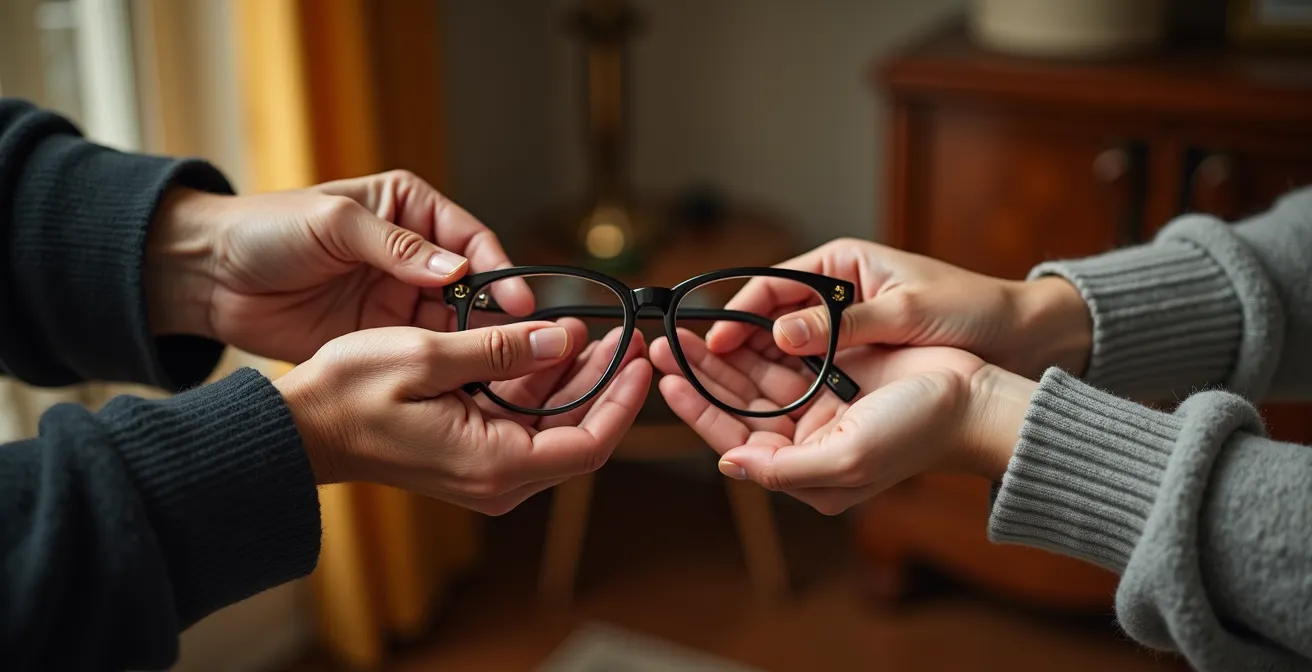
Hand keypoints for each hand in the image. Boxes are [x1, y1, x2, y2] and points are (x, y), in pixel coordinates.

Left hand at [145, 170, 530, 363]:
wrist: (208, 276)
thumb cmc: (266, 230)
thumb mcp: (334, 225)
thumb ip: (398, 247)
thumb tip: (458, 274)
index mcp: (409, 210)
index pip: (471, 240)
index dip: (499, 271)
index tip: (518, 302)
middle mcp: (413, 255)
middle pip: (473, 287)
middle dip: (495, 315)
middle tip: (519, 345)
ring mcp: (397, 298)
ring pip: (454, 324)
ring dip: (474, 345)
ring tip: (498, 370)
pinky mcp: (378, 336)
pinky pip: (423, 351)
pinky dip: (444, 367)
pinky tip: (463, 383)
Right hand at [274, 321, 650, 514]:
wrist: (300, 427)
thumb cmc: (350, 394)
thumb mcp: (428, 357)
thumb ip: (501, 350)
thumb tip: (562, 339)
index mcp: (496, 466)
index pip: (590, 445)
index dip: (624, 401)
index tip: (641, 359)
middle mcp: (498, 479)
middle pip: (578, 435)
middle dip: (606, 384)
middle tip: (626, 336)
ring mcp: (485, 471)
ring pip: (552, 426)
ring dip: (573, 380)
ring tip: (592, 330)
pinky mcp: (471, 455)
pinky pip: (522, 422)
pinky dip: (539, 385)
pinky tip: (547, 343)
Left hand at [653, 332, 1034, 514]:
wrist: (973, 398)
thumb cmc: (917, 435)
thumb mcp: (846, 462)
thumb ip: (783, 470)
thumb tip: (728, 466)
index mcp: (803, 469)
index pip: (733, 439)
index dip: (697, 409)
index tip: (667, 380)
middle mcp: (805, 441)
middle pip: (737, 404)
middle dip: (700, 375)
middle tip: (663, 345)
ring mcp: (818, 404)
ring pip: (755, 377)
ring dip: (723, 354)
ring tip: (686, 330)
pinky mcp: (833, 372)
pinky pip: (783, 355)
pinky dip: (756, 340)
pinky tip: (732, 322)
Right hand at [703, 238, 1091, 378]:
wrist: (1023, 337)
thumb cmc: (970, 310)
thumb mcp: (905, 314)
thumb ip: (841, 324)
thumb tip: (780, 332)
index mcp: (841, 263)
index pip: (771, 284)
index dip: (738, 315)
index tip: (713, 344)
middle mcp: (835, 291)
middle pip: (769, 317)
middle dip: (737, 346)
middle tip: (700, 376)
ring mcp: (844, 326)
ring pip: (785, 347)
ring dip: (759, 370)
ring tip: (724, 396)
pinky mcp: (857, 354)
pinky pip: (811, 368)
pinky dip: (791, 385)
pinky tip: (771, 409)